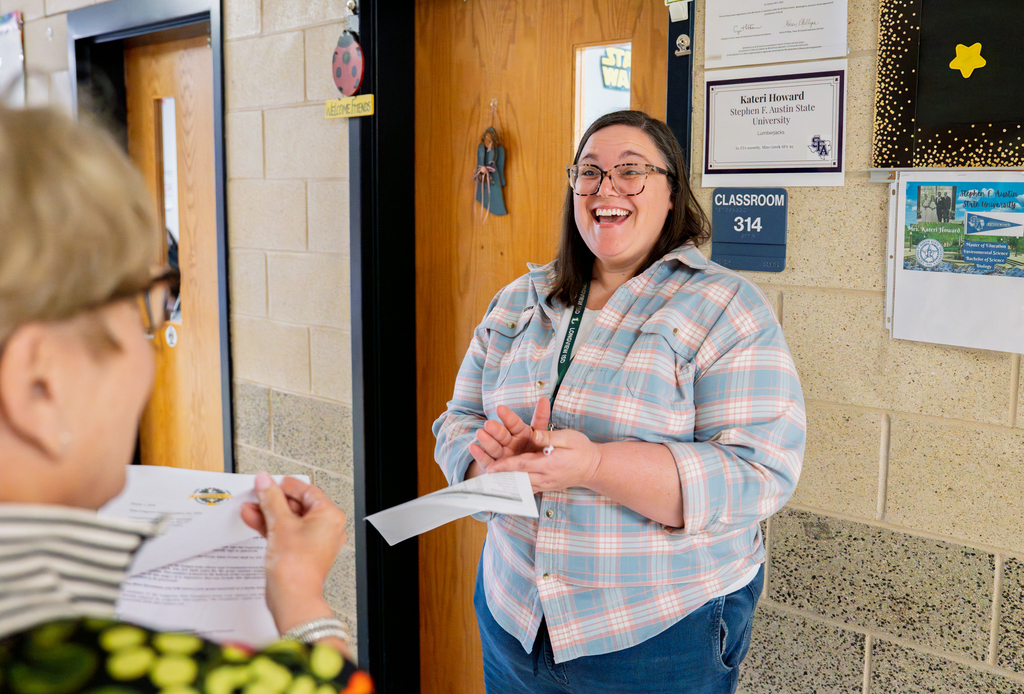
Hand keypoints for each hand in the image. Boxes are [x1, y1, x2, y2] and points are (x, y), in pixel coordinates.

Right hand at [241, 473, 346, 634]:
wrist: (292, 598)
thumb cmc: (296, 567)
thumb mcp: (280, 524)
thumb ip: (270, 499)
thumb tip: (265, 482)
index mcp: (329, 516)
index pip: (307, 491)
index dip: (285, 485)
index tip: (269, 481)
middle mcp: (325, 528)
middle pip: (297, 505)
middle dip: (273, 499)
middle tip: (257, 493)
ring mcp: (313, 541)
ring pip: (289, 519)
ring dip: (268, 512)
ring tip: (251, 505)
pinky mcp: (300, 552)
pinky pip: (286, 532)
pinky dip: (270, 526)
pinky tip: (253, 518)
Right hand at [467, 399, 549, 477]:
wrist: (524, 472)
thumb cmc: (532, 450)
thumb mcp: (539, 435)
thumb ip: (540, 418)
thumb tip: (544, 398)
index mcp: (520, 433)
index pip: (514, 423)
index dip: (507, 416)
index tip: (500, 408)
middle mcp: (509, 442)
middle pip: (502, 434)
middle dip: (496, 429)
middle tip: (489, 424)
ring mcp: (500, 454)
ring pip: (493, 447)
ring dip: (486, 440)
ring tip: (480, 434)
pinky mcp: (493, 466)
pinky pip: (486, 460)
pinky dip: (480, 455)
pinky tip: (473, 447)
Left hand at [487, 427, 602, 493]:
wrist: (595, 467)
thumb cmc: (582, 448)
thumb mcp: (569, 437)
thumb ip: (549, 437)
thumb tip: (532, 434)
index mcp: (550, 463)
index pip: (523, 465)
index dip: (505, 466)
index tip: (490, 467)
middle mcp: (547, 477)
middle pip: (519, 479)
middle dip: (500, 477)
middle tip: (483, 477)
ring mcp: (547, 484)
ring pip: (522, 487)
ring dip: (506, 485)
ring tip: (489, 483)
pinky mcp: (547, 486)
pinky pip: (528, 489)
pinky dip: (516, 488)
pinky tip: (506, 485)